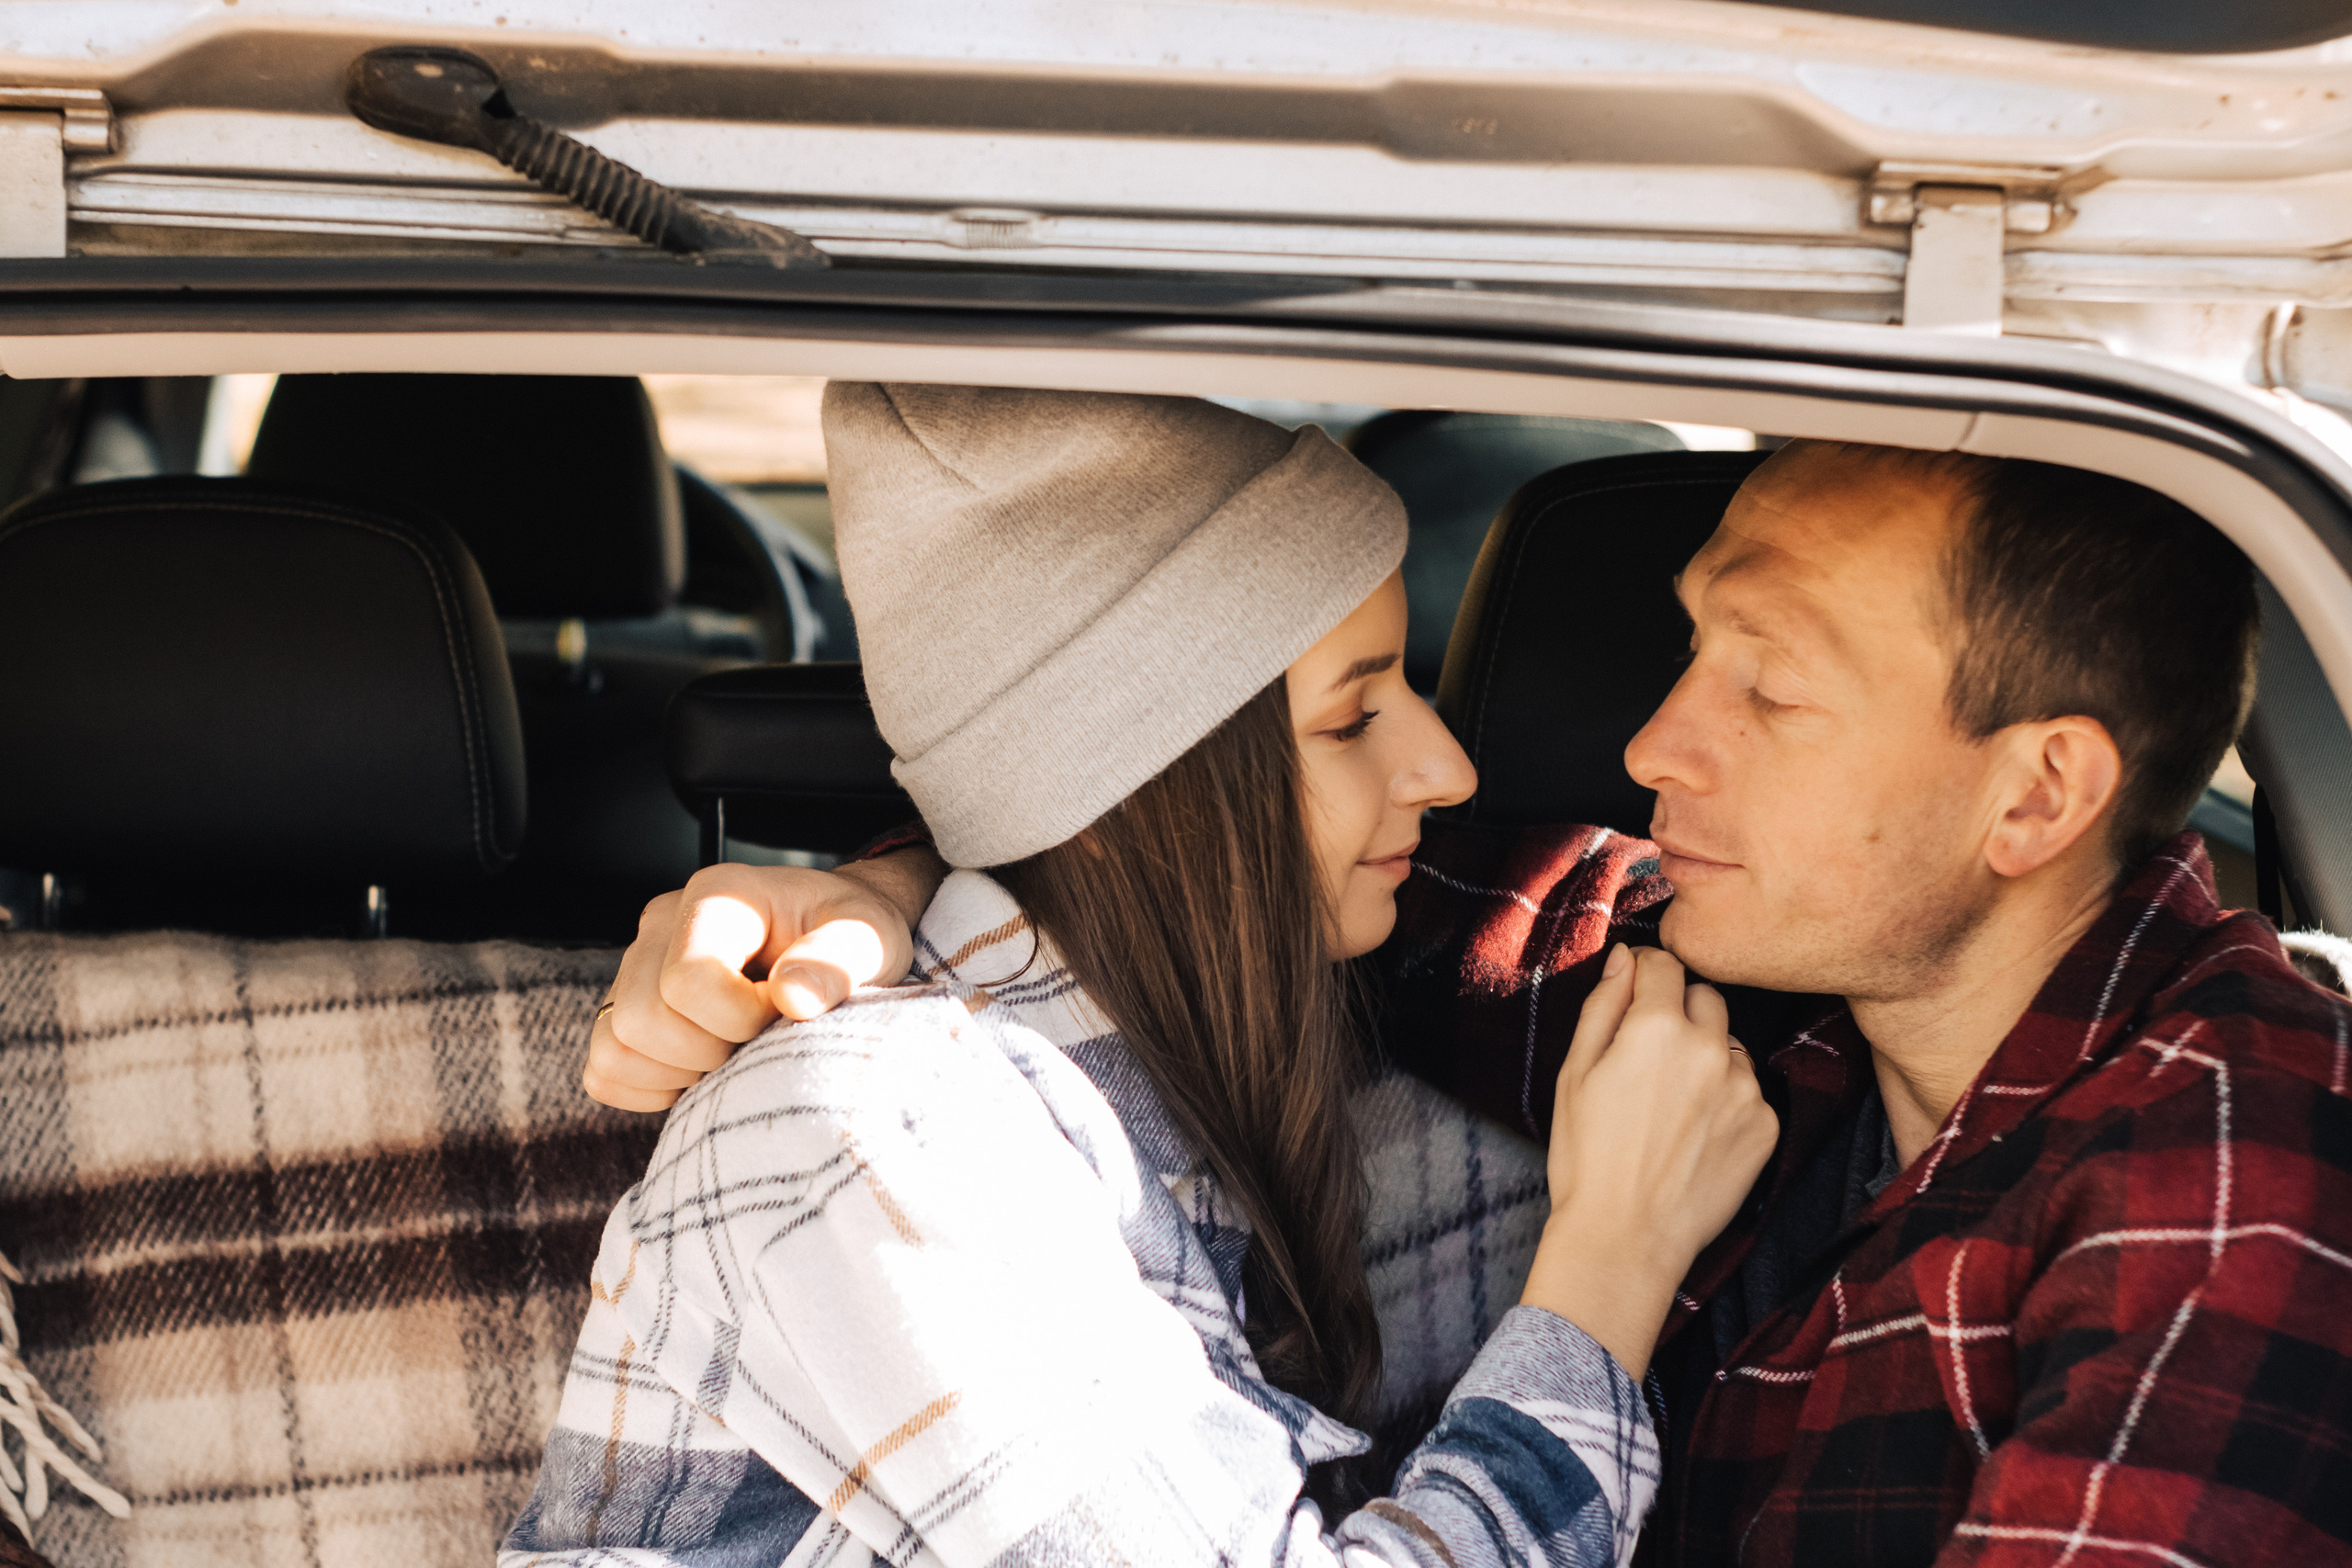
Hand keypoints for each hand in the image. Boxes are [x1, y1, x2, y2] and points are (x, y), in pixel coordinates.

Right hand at [582, 848, 947, 1111]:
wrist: (836, 940)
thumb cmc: (853, 936)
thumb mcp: (870, 938)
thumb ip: (840, 959)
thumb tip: (791, 995)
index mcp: (717, 895)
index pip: (687, 981)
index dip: (739, 1020)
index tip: (784, 1012)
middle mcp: (661, 924)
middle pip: (641, 1020)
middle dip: (709, 1050)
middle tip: (760, 1037)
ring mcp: (634, 966)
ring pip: (615, 1048)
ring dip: (679, 1071)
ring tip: (734, 1050)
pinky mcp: (623, 1008)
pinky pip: (605, 1071)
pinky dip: (653, 1087)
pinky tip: (704, 1067)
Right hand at [1518, 944, 1778, 1377]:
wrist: (1626, 1239)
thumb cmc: (1588, 1158)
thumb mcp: (1574, 1073)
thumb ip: (1603, 1006)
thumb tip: (1625, 958)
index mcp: (1657, 1027)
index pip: (1665, 963)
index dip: (1644, 973)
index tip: (1634, 992)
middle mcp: (1711, 1048)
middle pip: (1705, 997)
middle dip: (1679, 1010)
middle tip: (1649, 1053)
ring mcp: (1746, 1088)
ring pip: (1730, 1044)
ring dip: (1706, 1055)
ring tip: (1672, 1102)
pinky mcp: (1766, 1126)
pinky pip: (1748, 1090)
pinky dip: (1726, 1099)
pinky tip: (1694, 1132)